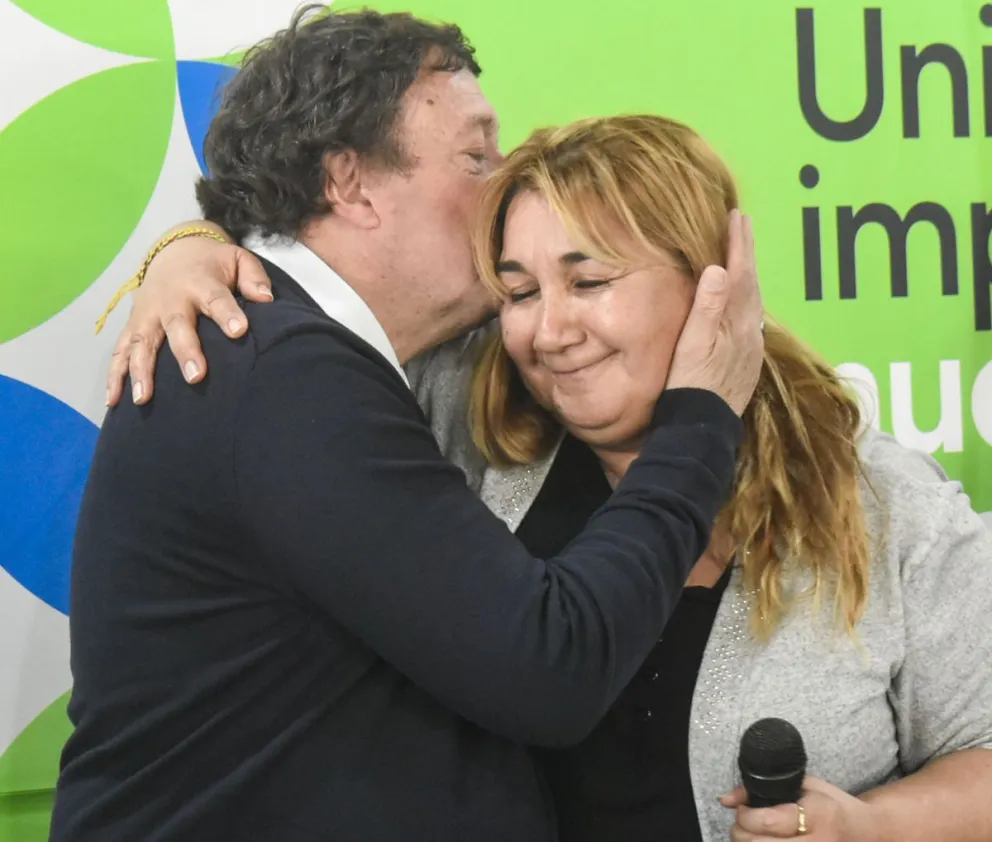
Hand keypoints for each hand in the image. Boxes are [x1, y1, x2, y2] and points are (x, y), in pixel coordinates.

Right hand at [106, 232, 273, 405]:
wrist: (174, 251)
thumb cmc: (213, 264)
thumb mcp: (237, 260)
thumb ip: (253, 277)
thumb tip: (266, 299)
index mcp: (200, 283)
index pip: (216, 299)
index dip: (227, 314)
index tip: (239, 331)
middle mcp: (171, 300)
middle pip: (176, 325)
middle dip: (185, 351)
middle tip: (196, 377)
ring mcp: (148, 315)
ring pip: (142, 343)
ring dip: (141, 371)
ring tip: (144, 399)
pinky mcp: (133, 326)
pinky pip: (120, 351)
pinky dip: (115, 375)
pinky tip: (114, 402)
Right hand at [665, 209, 762, 415]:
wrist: (701, 425)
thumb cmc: (688, 384)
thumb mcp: (692, 344)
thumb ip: (706, 307)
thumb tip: (717, 268)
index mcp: (735, 322)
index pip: (739, 274)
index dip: (738, 245)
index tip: (737, 217)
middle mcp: (748, 331)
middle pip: (751, 284)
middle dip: (746, 253)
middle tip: (743, 225)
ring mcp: (749, 347)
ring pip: (752, 301)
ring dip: (747, 275)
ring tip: (742, 256)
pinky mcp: (745, 360)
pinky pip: (749, 318)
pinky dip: (745, 299)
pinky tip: (741, 300)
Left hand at [720, 776, 880, 841]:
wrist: (865, 833)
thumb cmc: (833, 806)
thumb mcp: (805, 786)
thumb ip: (766, 788)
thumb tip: (726, 799)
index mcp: (817, 815)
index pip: (767, 820)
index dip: (745, 815)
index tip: (743, 808)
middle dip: (740, 832)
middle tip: (742, 822)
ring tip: (752, 835)